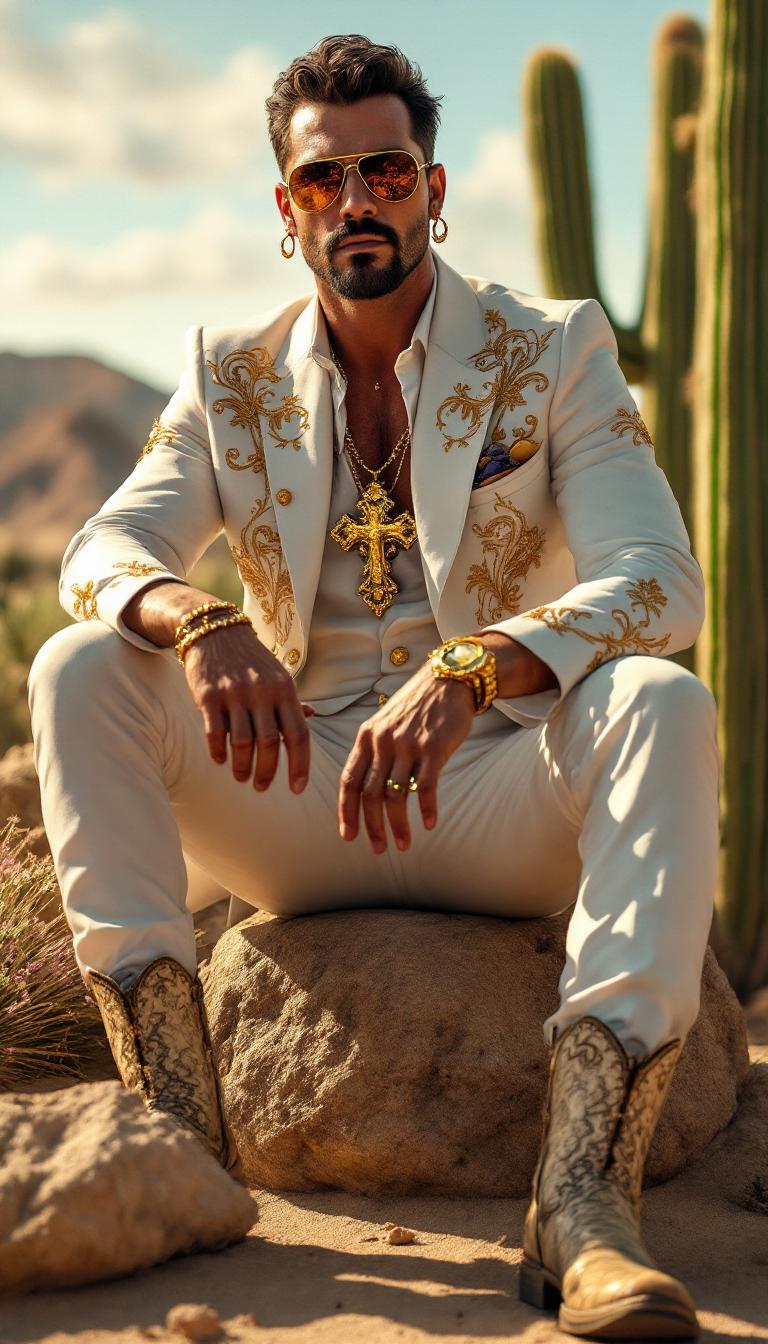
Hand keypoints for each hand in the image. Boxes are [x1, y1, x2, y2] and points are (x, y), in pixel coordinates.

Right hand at [183, 623, 313, 792]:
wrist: (215, 631)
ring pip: (242, 743)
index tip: (298, 788)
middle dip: (267, 772)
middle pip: (270, 744)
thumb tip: (312, 717)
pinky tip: (221, 760)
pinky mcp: (209, 696)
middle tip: (262, 786)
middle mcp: (263, 692)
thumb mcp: (278, 675)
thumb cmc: (251, 659)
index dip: (300, 765)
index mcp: (285, 690)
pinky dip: (219, 752)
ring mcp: (235, 694)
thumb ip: (292, 700)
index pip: (299, 735)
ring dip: (242, 767)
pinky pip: (215, 734)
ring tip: (242, 777)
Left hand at [338, 663, 475, 853]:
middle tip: (378, 849)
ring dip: (398, 825)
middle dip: (372, 827)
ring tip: (403, 844)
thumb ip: (375, 752)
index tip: (348, 835)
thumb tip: (367, 791)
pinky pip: (426, 786)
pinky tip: (429, 824)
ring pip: (395, 795)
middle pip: (370, 794)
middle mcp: (383, 742)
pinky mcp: (433, 748)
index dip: (346, 811)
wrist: (448, 679)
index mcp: (366, 737)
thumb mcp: (385, 723)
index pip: (349, 781)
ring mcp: (407, 745)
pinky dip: (425, 809)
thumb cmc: (416, 706)